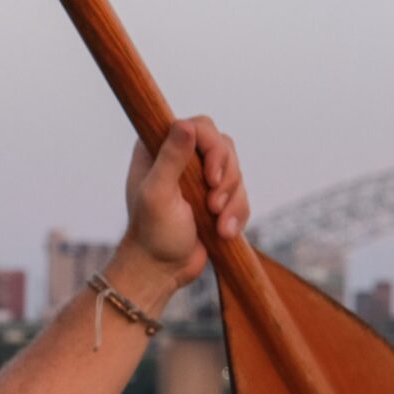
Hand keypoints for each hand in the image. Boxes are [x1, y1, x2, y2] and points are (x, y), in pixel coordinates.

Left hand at [122, 115, 248, 287]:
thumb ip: (171, 158)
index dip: (214, 149)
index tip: (211, 179)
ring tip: (219, 226)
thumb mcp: (158, 194)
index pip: (200, 127)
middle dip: (226, 180)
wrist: (162, 269)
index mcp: (157, 148)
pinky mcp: (215, 197)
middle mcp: (180, 157)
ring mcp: (199, 177)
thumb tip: (185, 124)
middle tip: (213, 207)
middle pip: (224, 147)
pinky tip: (224, 232)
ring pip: (235, 171)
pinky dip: (237, 214)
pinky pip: (241, 194)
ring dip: (232, 201)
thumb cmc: (152, 233)